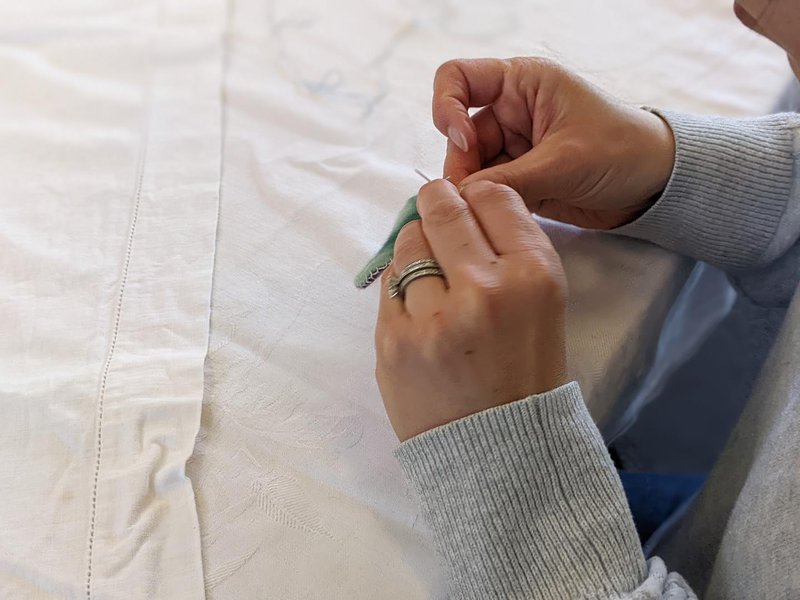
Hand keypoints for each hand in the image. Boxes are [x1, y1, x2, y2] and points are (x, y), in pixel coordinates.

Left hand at [374, 180, 567, 441]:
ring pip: (408, 241)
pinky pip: (389, 285)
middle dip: (438, 202)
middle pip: (443, 207)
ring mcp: (433, 317)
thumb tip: (460, 200)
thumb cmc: (525, 376)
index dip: (478, 195)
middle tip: (437, 210)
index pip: (494, 196)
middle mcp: (485, 290)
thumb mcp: (544, 306)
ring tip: (433, 277)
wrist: (498, 455)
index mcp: (534, 277)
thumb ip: (510, 250)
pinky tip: (420, 311)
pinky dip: (403, 288)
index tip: (470, 203)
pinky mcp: (393, 342)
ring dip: (417, 247)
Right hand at [432, 57, 675, 229]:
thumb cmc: (623, 150)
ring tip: (489, 213)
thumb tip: (460, 200)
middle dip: (462, 167)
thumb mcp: (564, 161)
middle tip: (471, 200)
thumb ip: (508, 180)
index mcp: (522, 83)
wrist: (655, 185)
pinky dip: (486, 206)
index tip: (464, 140)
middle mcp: (511, 111)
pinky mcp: (518, 178)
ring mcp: (513, 147)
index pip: (458, 78)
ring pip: (470, 168)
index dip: (448, 107)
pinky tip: (497, 219)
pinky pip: (487, 191)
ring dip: (473, 192)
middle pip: (459, 135)